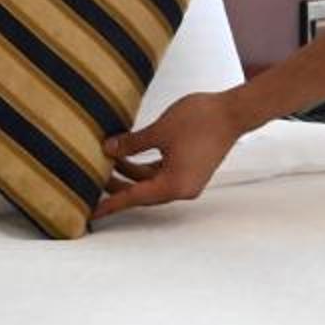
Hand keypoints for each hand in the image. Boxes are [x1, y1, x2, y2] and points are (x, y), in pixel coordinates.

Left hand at [93, 91, 245, 222]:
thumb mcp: (159, 131)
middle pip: (142, 193)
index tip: (92, 212)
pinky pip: (161, 174)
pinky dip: (144, 167)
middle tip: (92, 179)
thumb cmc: (200, 120)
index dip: (111, 203)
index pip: (134, 197)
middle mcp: (181, 189)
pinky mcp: (189, 169)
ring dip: (130, 175)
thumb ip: (131, 143)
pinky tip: (127, 156)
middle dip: (118, 186)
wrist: (232, 112)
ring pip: (150, 183)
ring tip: (107, 162)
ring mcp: (187, 180)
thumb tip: (108, 149)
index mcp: (174, 185)